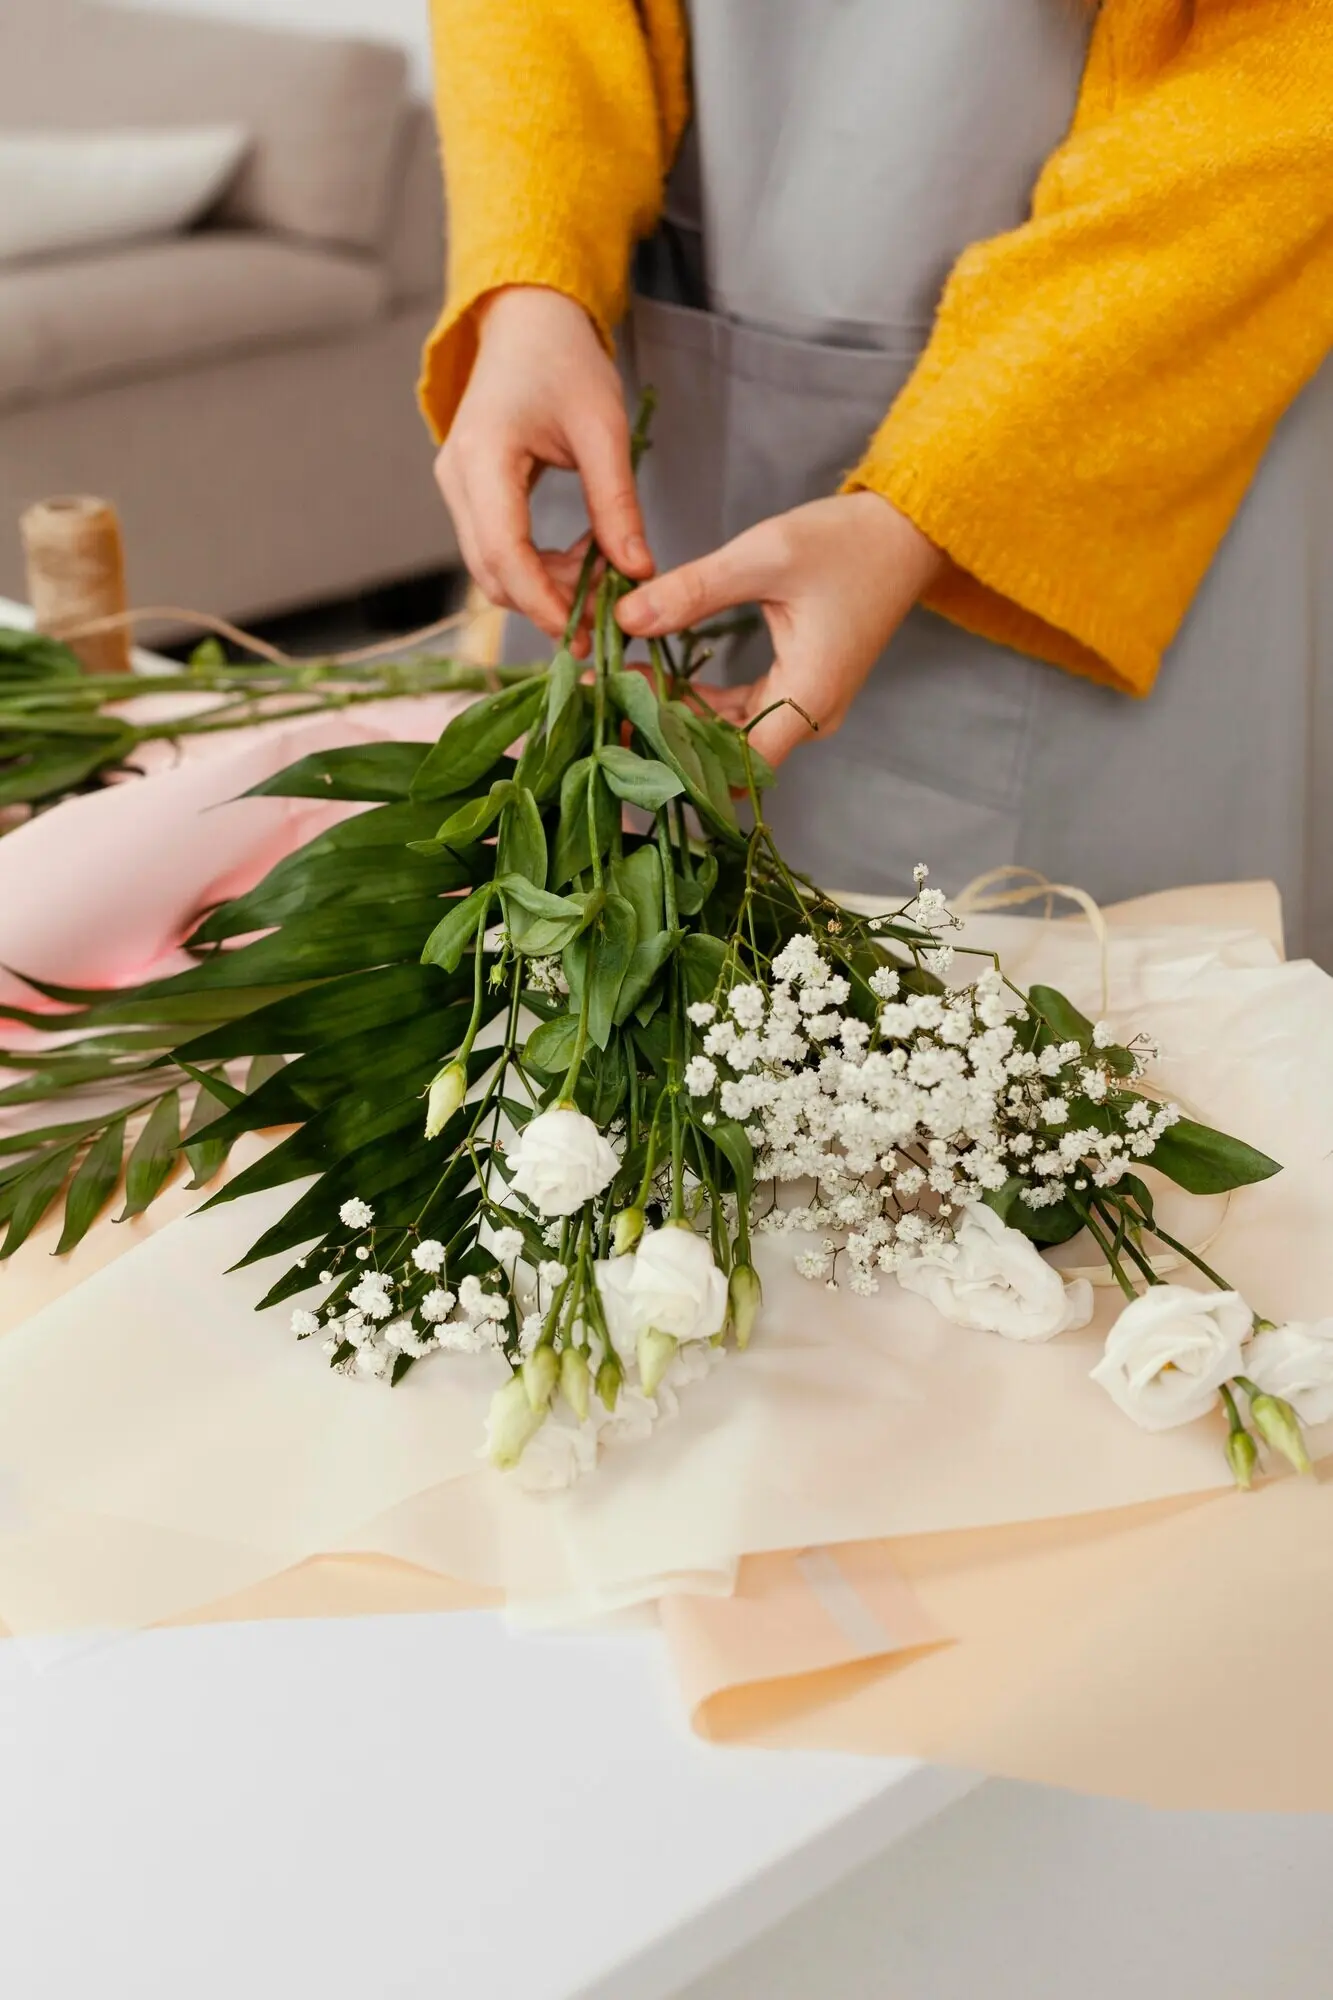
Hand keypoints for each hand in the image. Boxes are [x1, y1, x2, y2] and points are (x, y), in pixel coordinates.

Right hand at [434, 286, 653, 648]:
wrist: (527, 323)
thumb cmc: (565, 361)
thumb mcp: (604, 430)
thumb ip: (617, 504)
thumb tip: (638, 571)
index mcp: (483, 456)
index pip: (504, 552)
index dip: (542, 602)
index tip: (585, 633)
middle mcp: (456, 479)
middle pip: (493, 572)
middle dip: (549, 602)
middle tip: (607, 610)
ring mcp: (457, 489)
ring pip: (495, 569)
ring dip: (547, 587)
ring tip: (601, 574)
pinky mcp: (469, 496)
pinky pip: (499, 550)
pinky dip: (539, 567)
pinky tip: (581, 556)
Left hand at [616, 493, 944, 764]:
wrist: (905, 533)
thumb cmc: (847, 543)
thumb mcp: (763, 557)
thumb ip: (693, 591)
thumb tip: (626, 617)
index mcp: (808, 700)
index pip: (735, 767)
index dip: (677, 758)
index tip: (626, 727)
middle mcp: (809, 719)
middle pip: (726, 758)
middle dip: (665, 735)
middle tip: (607, 702)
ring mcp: (805, 708)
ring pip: (729, 738)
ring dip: (678, 718)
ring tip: (622, 686)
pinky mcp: (798, 691)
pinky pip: (740, 715)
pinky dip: (699, 703)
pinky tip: (658, 677)